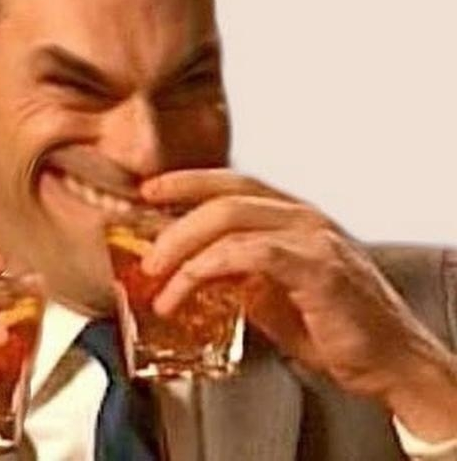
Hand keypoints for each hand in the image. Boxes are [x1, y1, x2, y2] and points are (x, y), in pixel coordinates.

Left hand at [140, 169, 456, 439]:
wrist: (395, 362)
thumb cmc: (337, 328)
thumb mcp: (275, 295)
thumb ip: (240, 275)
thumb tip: (196, 271)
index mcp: (293, 217)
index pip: (232, 183)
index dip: (188, 183)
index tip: (150, 191)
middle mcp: (304, 217)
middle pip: (225, 197)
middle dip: (176, 222)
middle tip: (148, 254)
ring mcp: (313, 238)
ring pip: (231, 219)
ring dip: (184, 248)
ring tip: (159, 278)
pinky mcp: (318, 267)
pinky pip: (250, 254)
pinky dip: (209, 268)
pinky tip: (189, 288)